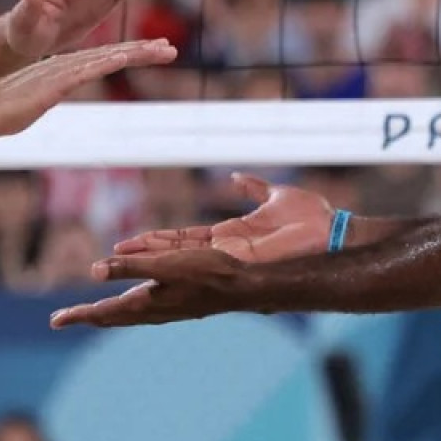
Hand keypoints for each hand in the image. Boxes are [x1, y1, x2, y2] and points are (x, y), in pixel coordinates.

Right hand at [0, 39, 176, 137]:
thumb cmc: (2, 112)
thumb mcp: (34, 104)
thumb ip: (46, 97)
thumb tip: (48, 98)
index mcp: (63, 70)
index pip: (103, 60)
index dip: (129, 53)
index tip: (153, 51)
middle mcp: (66, 66)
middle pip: (111, 55)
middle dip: (143, 50)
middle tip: (170, 48)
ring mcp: (61, 73)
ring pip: (106, 58)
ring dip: (136, 52)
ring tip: (163, 49)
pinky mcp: (54, 84)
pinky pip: (85, 71)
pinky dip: (106, 62)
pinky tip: (124, 57)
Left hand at [49, 247, 247, 328]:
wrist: (243, 287)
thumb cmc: (207, 272)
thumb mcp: (166, 264)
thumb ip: (131, 267)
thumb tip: (94, 271)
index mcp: (146, 303)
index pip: (103, 312)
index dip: (79, 314)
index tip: (55, 321)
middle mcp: (153, 311)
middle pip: (112, 318)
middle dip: (87, 316)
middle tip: (63, 319)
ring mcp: (166, 311)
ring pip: (127, 316)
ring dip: (105, 315)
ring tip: (91, 314)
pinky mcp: (176, 306)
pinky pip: (142, 312)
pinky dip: (126, 310)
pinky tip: (132, 306)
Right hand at [115, 173, 333, 264]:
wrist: (331, 232)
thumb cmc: (313, 218)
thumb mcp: (276, 195)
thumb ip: (254, 187)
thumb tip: (237, 177)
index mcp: (230, 236)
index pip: (183, 238)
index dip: (156, 240)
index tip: (131, 242)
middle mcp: (222, 251)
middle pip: (171, 253)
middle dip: (140, 258)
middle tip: (108, 261)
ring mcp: (225, 257)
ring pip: (173, 259)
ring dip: (142, 261)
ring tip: (110, 264)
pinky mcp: (232, 260)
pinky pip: (193, 260)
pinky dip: (166, 261)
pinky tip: (142, 262)